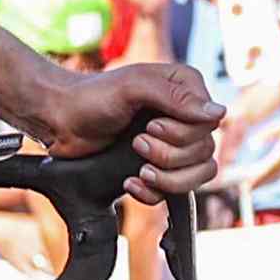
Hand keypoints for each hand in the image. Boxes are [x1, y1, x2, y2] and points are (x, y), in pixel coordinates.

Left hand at [35, 57, 220, 201]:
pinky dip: (153, 192)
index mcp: (186, 89)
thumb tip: (218, 114)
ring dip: (168, 178)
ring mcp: (173, 144)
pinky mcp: (158, 168)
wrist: (61, 120)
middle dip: (169, 155)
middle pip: (205, 151)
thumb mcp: (133, 86)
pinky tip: (130, 182)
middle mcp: (185, 116)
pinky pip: (175, 192)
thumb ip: (175, 97)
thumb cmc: (93, 96)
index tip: (150, 125)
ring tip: (138, 169)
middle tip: (137, 142)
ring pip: (199, 175)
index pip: (210, 124)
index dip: (183, 133)